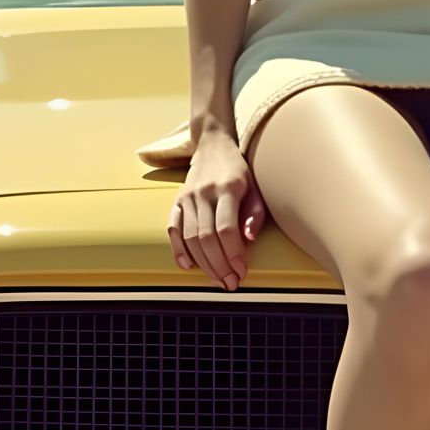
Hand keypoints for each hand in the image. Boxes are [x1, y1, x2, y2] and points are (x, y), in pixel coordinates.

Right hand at [165, 131, 268, 290]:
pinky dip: (178, 249)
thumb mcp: (255, 187)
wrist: (214, 145)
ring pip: (191, 237)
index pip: (227, 229)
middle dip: (219, 266)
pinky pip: (173, 228)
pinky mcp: (177, 200)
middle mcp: (204, 192)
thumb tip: (248, 240)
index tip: (242, 271)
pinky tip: (187, 265)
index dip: (234, 254)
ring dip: (203, 264)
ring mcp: (188, 196)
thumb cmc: (239, 171)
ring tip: (217, 278)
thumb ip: (254, 214)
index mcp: (228, 188)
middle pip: (207, 238)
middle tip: (230, 283)